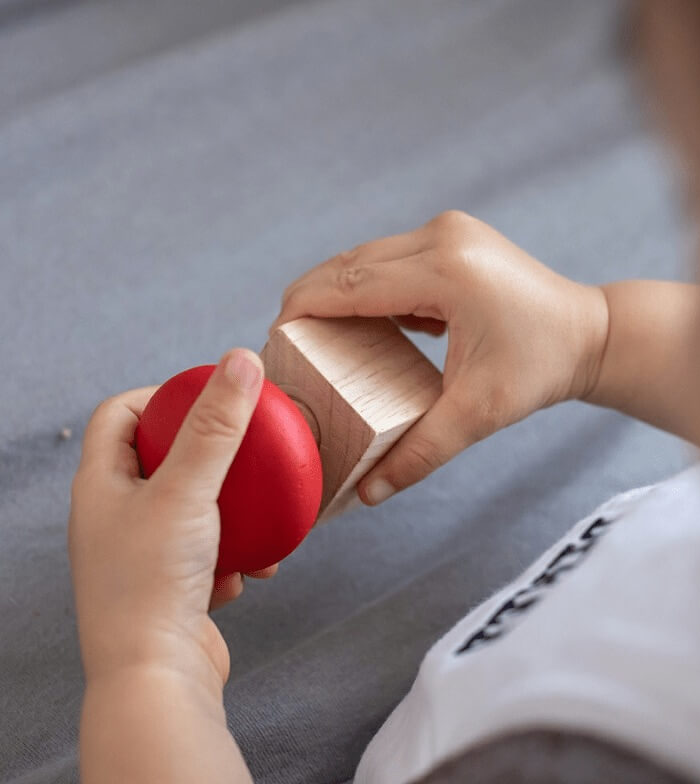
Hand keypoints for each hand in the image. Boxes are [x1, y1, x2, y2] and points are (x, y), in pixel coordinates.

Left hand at [69, 349, 275, 694]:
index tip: (207, 398)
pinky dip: (235, 554)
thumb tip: (241, 360)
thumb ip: (217, 425)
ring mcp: (142, 555)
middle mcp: (114, 517)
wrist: (155, 678)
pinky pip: (210, 552)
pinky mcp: (171, 587)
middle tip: (245, 451)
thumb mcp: (188, 490)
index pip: (121, 415)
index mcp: (100, 485)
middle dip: (210, 455)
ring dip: (232, 511)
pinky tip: (252, 569)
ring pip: (194, 509)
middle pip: (162, 460)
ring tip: (260, 516)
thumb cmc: (153, 582)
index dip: (160, 396)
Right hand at [272, 210, 608, 504]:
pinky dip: (368, 286)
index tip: (274, 339)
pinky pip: (391, 258)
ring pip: (366, 257)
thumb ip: (421, 453)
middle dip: (311, 300)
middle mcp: (443, 237)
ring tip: (317, 335)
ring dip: (337, 291)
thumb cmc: (540, 369)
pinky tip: (363, 322)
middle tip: (289, 345)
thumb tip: (367, 495)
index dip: (303, 310)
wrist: (590, 334)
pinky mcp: (453, 237)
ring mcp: (449, 230)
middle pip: (349, 264)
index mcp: (446, 271)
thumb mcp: (479, 414)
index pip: (350, 285)